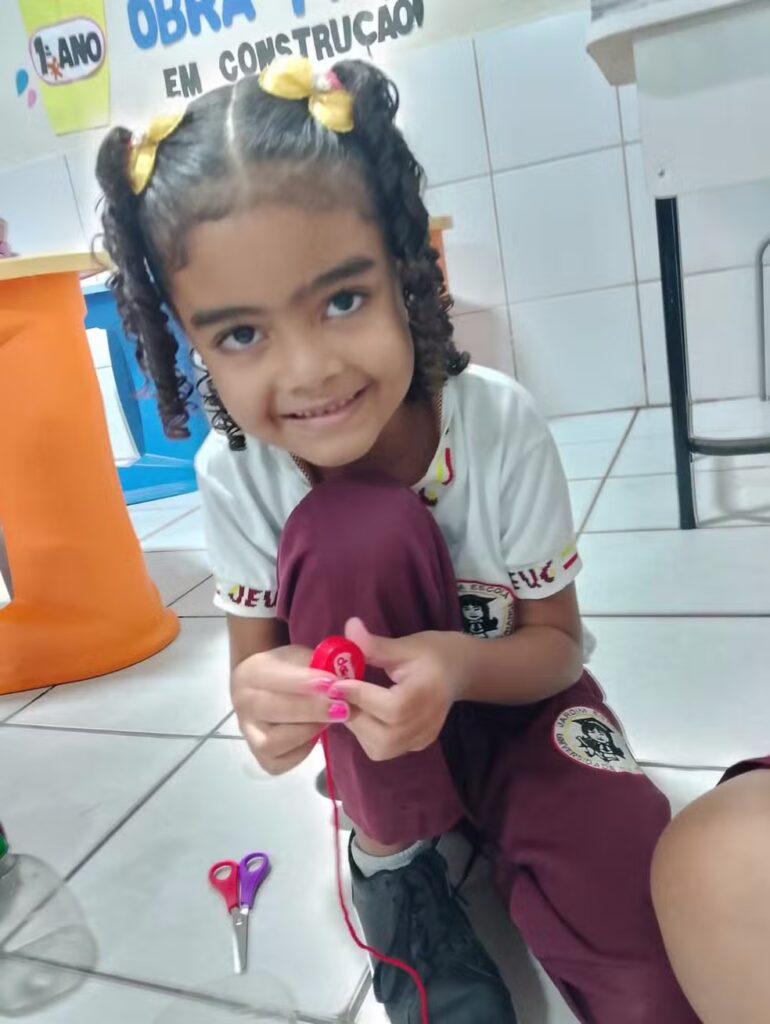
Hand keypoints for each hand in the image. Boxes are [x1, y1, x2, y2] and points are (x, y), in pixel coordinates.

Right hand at [231, 644, 348, 774]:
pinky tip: (316, 734)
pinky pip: (281, 762)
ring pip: (273, 743)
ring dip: (307, 732)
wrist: (266, 689)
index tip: (332, 684)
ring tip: (330, 720)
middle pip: (273, 711)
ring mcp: (249, 735)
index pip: (275, 679)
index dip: (305, 682)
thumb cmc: (289, 670)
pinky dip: (302, 751)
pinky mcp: (261, 758)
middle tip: (342, 707)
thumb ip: (317, 666)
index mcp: (250, 673)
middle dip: (311, 710)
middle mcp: (242, 705)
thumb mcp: (301, 657)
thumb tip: (341, 682)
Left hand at [333, 619, 467, 761]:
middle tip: (338, 693)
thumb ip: (374, 644)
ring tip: (351, 701)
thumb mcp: (405, 645)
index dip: (360, 696)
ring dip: (358, 727)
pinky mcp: (416, 746)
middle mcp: (426, 724)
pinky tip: (363, 710)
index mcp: (428, 695)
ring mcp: (422, 740)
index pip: (391, 707)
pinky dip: (367, 733)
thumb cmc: (433, 653)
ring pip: (380, 748)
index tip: (335, 682)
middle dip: (355, 715)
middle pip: (384, 737)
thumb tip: (349, 627)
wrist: (459, 671)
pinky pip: (384, 748)